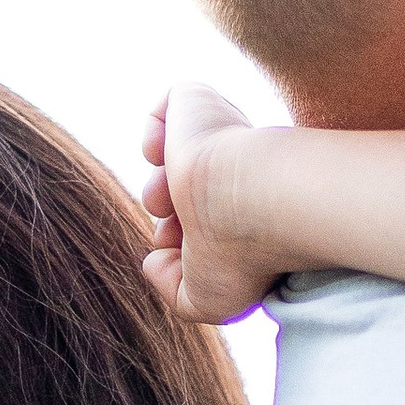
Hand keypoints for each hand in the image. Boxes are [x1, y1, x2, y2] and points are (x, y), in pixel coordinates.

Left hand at [138, 83, 299, 323]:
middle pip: (182, 196)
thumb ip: (174, 289)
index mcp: (248, 215)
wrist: (253, 199)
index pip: (204, 226)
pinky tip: (164, 155)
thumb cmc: (241, 254)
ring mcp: (223, 138)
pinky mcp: (201, 104)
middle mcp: (239, 176)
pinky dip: (152, 136)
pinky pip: (165, 109)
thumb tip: (152, 259)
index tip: (193, 251)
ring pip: (169, 159)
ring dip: (156, 188)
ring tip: (171, 196)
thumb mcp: (209, 300)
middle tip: (182, 225)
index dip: (182, 243)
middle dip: (168, 217)